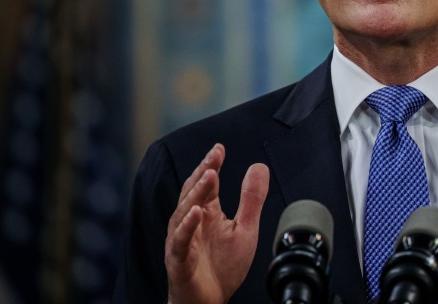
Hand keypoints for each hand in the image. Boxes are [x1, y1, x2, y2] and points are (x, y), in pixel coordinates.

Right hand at [165, 143, 268, 303]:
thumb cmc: (222, 267)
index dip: (211, 165)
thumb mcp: (245, 229)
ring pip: (184, 212)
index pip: (206, 184)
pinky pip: (181, 241)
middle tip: (214, 156)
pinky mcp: (179, 260)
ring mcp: (183, 240)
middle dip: (203, 172)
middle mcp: (191, 223)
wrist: (209, 302)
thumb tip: (258, 167)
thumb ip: (250, 199)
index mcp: (206, 213)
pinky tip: (196, 212)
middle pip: (193, 192)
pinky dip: (187, 227)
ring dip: (196, 193)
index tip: (219, 148)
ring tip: (209, 176)